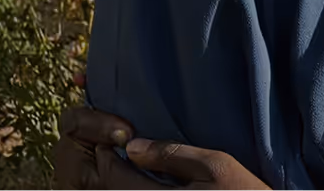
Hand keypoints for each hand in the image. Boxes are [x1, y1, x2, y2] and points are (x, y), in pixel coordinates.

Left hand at [53, 95, 268, 190]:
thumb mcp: (215, 165)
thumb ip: (173, 155)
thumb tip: (134, 146)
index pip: (114, 179)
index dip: (107, 157)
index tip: (110, 139)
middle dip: (108, 171)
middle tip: (113, 148)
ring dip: (120, 184)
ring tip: (127, 165)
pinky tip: (147, 182)